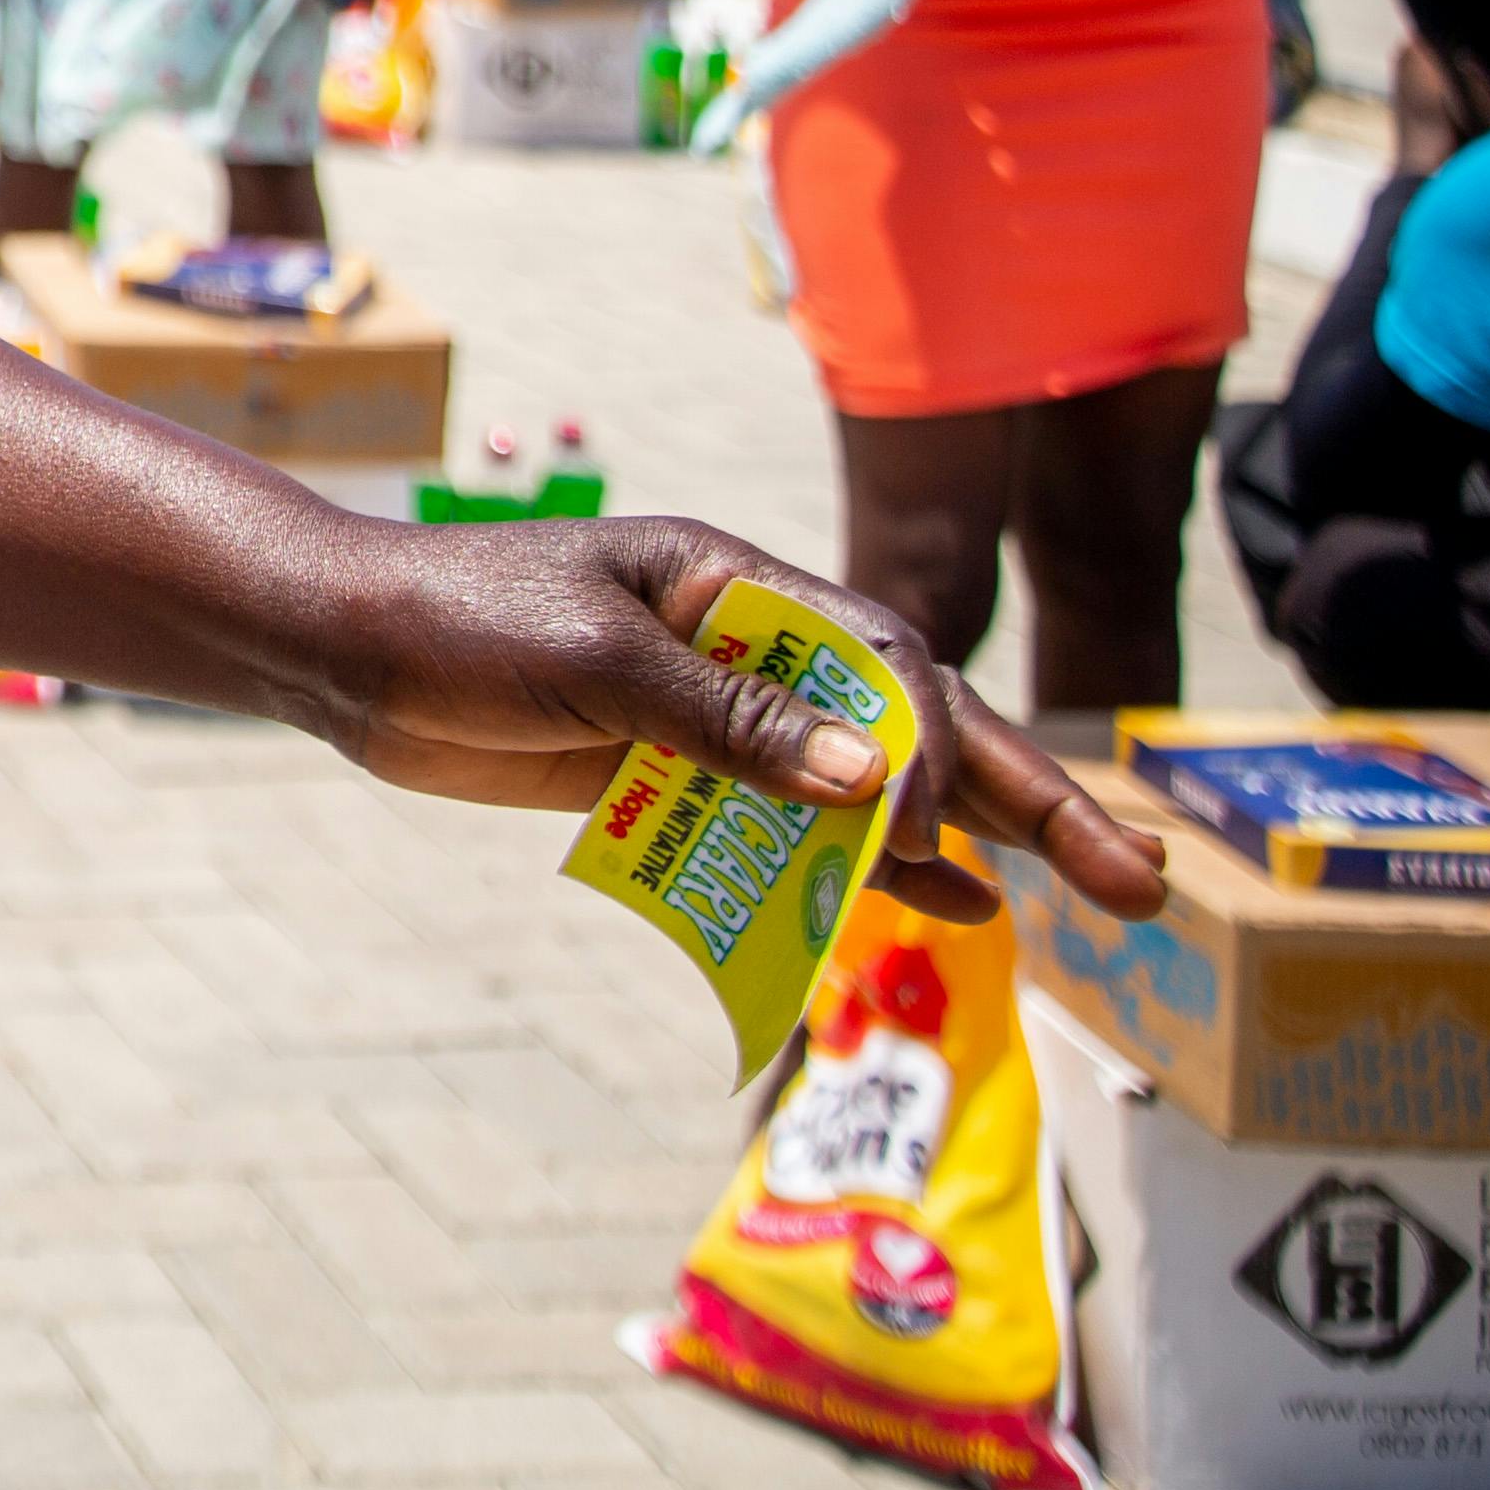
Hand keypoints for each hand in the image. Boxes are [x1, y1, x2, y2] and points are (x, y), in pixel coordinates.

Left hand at [326, 515, 1160, 927]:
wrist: (343, 647)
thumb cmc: (456, 621)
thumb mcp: (591, 659)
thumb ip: (727, 724)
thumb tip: (873, 783)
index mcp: (735, 584)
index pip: (882, 664)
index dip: (925, 748)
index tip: (918, 830)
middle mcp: (747, 647)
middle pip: (917, 724)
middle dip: (1032, 797)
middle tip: (1146, 882)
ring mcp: (717, 715)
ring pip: (872, 783)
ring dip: (974, 841)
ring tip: (1091, 904)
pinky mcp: (674, 775)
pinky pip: (798, 826)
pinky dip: (871, 865)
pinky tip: (950, 906)